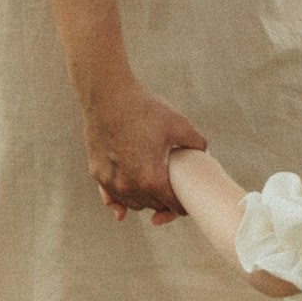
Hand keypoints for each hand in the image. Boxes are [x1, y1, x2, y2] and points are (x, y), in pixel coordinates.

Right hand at [84, 77, 206, 223]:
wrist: (108, 94)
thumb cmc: (144, 108)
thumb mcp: (178, 124)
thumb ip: (196, 142)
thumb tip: (204, 152)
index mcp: (151, 180)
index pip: (173, 205)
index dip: (184, 205)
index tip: (188, 202)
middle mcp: (129, 186)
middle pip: (153, 206)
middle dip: (164, 203)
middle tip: (172, 194)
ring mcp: (111, 181)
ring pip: (132, 203)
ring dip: (143, 200)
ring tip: (153, 191)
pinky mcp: (97, 172)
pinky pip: (111, 195)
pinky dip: (119, 198)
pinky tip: (122, 204)